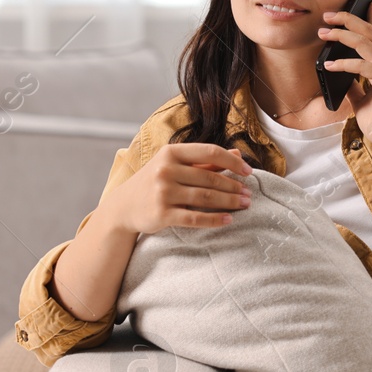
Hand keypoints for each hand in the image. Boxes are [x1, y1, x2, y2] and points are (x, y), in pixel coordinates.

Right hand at [108, 143, 253, 234]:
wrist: (123, 207)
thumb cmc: (153, 182)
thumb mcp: (174, 165)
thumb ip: (204, 160)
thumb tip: (237, 154)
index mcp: (170, 153)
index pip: (209, 152)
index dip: (232, 161)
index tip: (248, 171)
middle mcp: (166, 170)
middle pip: (210, 178)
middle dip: (233, 186)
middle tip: (248, 194)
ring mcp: (163, 192)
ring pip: (205, 197)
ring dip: (229, 201)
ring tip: (244, 204)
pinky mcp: (162, 214)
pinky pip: (195, 217)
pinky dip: (214, 219)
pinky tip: (228, 219)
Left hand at [318, 0, 371, 150]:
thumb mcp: (361, 100)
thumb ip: (354, 87)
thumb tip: (341, 79)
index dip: (371, 17)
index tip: (366, 1)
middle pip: (368, 32)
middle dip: (347, 20)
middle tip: (327, 17)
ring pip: (365, 43)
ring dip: (342, 35)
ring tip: (324, 34)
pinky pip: (363, 66)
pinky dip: (345, 63)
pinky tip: (330, 65)